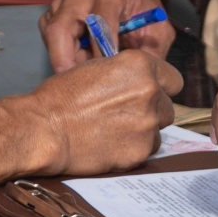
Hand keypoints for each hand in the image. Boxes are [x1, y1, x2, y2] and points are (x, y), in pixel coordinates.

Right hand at [16, 49, 180, 176]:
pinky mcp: (139, 151)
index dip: (161, 87)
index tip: (150, 95)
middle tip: (126, 116)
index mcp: (140, 65)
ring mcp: (147, 123)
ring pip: (158, 130)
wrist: (44, 129)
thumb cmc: (61, 97)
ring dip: (143, 131)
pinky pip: (146, 151)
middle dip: (151, 111)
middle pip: (167, 106)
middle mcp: (150, 92)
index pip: (173, 79)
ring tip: (115, 132)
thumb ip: (126, 74)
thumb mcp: (97, 68)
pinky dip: (133, 149)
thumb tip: (138, 81)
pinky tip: (111, 145)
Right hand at [40, 0, 172, 70]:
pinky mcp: (52, 11)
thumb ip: (152, 52)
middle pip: (61, 30)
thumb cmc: (139, 5)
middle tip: (79, 88)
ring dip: (64, 60)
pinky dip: (59, 54)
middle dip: (66, 62)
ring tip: (83, 75)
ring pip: (52, 36)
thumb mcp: (157, 25)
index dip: (100, 54)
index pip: (98, 24)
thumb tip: (143, 81)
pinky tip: (78, 61)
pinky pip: (49, 38)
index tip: (106, 77)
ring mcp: (62, 0)